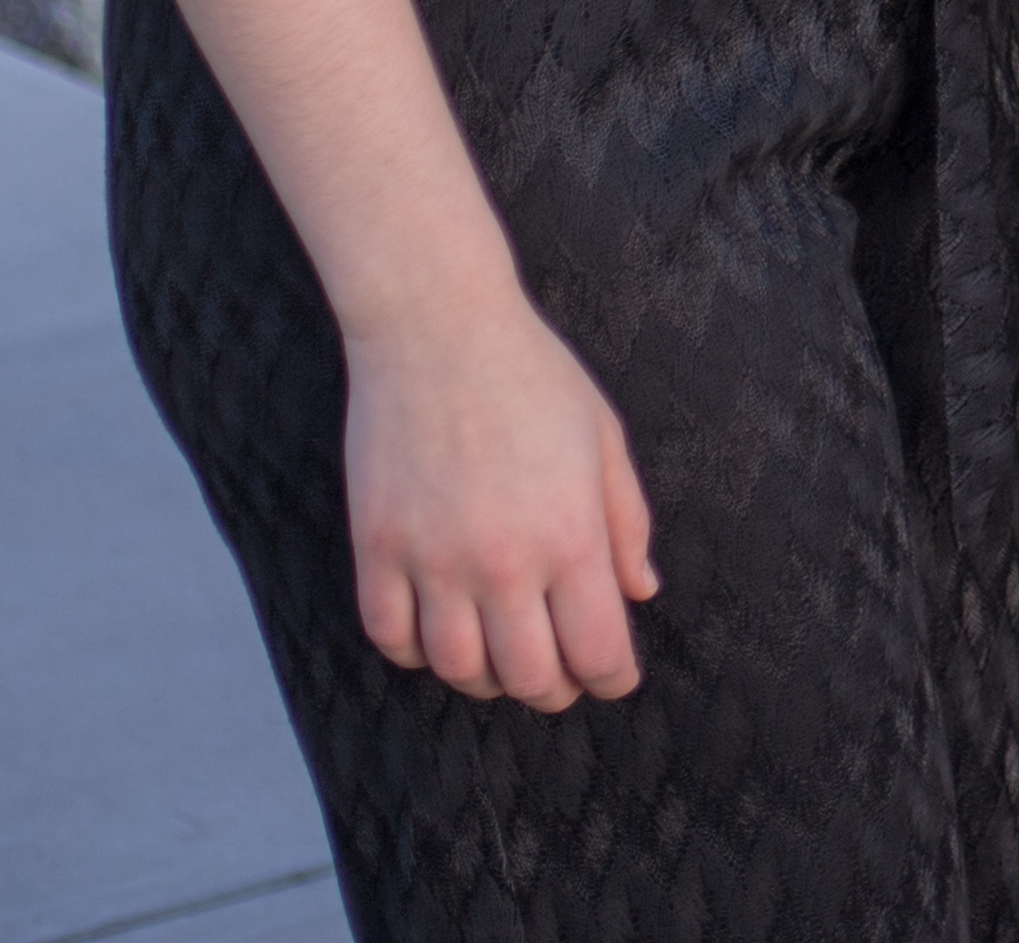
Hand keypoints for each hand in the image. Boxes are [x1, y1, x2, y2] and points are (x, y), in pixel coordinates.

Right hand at [341, 290, 660, 708]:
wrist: (438, 328)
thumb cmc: (533, 377)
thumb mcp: (604, 441)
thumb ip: (627, 524)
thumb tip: (641, 590)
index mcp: (571, 535)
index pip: (598, 650)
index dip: (612, 679)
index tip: (614, 677)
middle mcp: (502, 562)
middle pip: (529, 677)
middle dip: (555, 690)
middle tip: (562, 677)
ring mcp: (432, 560)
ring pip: (458, 669)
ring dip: (487, 680)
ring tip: (503, 661)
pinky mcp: (376, 549)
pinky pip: (391, 636)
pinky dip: (417, 652)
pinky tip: (440, 635)